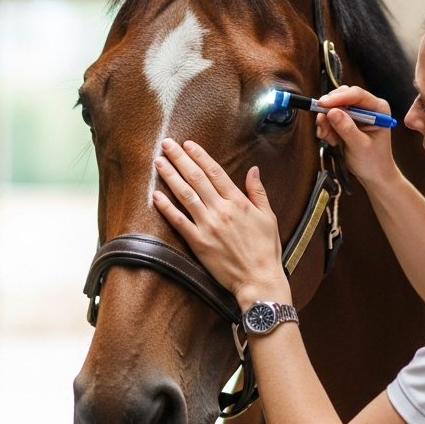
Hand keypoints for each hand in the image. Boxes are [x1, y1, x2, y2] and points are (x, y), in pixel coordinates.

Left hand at [152, 138, 289, 309]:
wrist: (259, 279)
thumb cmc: (266, 250)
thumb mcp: (268, 217)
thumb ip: (258, 192)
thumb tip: (253, 170)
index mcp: (239, 202)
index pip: (215, 172)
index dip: (199, 156)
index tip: (187, 144)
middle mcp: (222, 210)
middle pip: (196, 178)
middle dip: (180, 159)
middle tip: (166, 144)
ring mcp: (209, 226)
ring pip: (185, 195)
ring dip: (170, 177)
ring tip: (158, 162)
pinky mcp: (199, 243)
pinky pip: (179, 222)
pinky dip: (167, 208)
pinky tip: (156, 196)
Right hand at [315, 86, 397, 186]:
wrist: (374, 175)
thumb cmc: (374, 162)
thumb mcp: (360, 146)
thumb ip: (346, 128)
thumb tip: (332, 112)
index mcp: (378, 109)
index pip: (356, 95)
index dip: (338, 98)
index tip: (322, 105)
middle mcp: (368, 108)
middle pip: (343, 97)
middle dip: (330, 109)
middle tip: (322, 124)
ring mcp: (357, 114)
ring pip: (334, 107)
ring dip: (326, 120)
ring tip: (328, 137)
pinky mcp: (347, 121)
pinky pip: (331, 117)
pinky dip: (326, 127)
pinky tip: (331, 139)